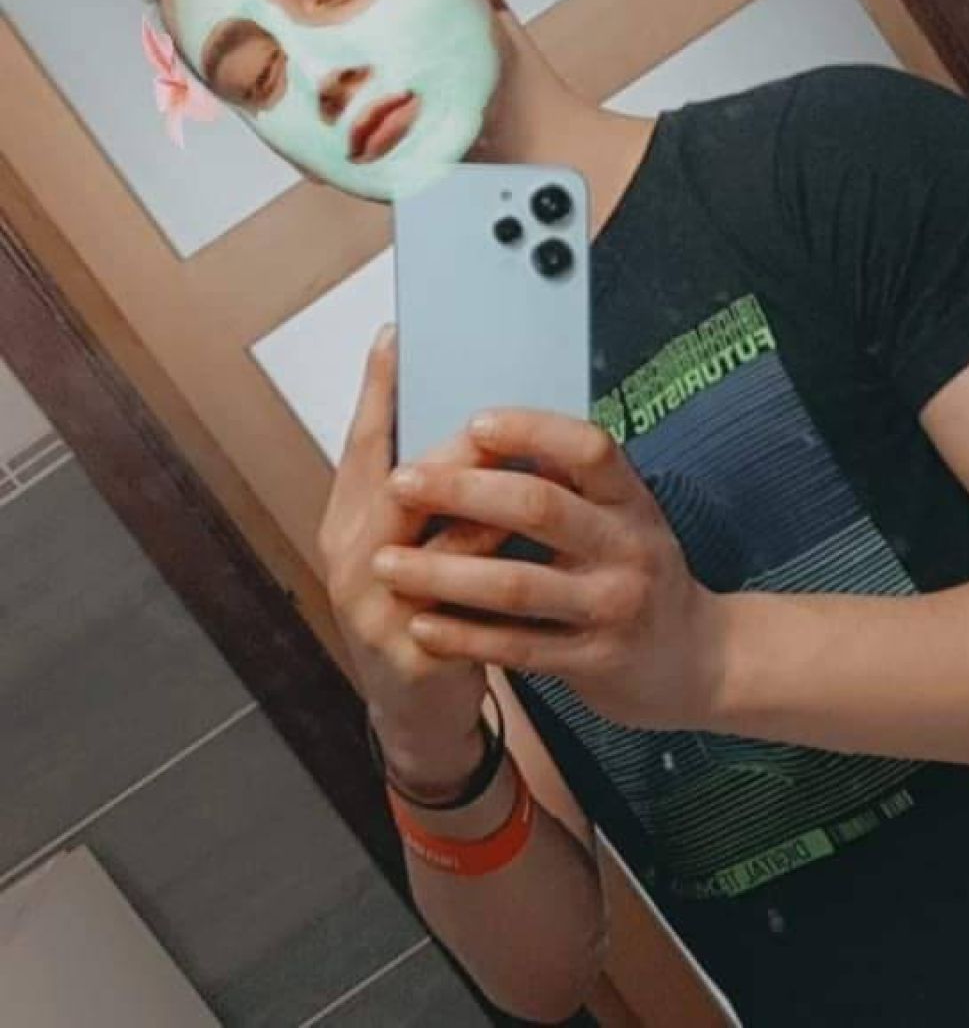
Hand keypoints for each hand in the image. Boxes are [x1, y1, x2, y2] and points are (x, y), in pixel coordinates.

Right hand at [317, 324, 511, 795]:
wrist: (419, 714)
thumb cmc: (426, 612)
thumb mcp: (417, 545)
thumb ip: (436, 493)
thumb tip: (479, 422)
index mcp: (349, 524)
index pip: (361, 447)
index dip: (377, 392)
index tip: (395, 337)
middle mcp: (350, 561)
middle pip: (397, 486)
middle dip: (452, 450)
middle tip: (493, 417)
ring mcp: (374, 612)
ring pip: (429, 543)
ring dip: (480, 505)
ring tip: (525, 468)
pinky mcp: (413, 656)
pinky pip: (461, 604)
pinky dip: (497, 570)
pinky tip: (535, 547)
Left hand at [372, 407, 727, 731]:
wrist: (697, 660)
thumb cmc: (638, 574)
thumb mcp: (623, 517)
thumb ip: (572, 484)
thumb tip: (488, 432)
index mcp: (632, 500)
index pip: (588, 449)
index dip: (533, 430)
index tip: (474, 423)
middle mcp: (629, 547)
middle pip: (540, 508)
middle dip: (461, 492)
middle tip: (400, 483)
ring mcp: (614, 606)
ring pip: (517, 585)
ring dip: (443, 573)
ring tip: (385, 562)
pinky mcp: (596, 661)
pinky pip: (518, 646)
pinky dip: (464, 636)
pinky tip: (420, 624)